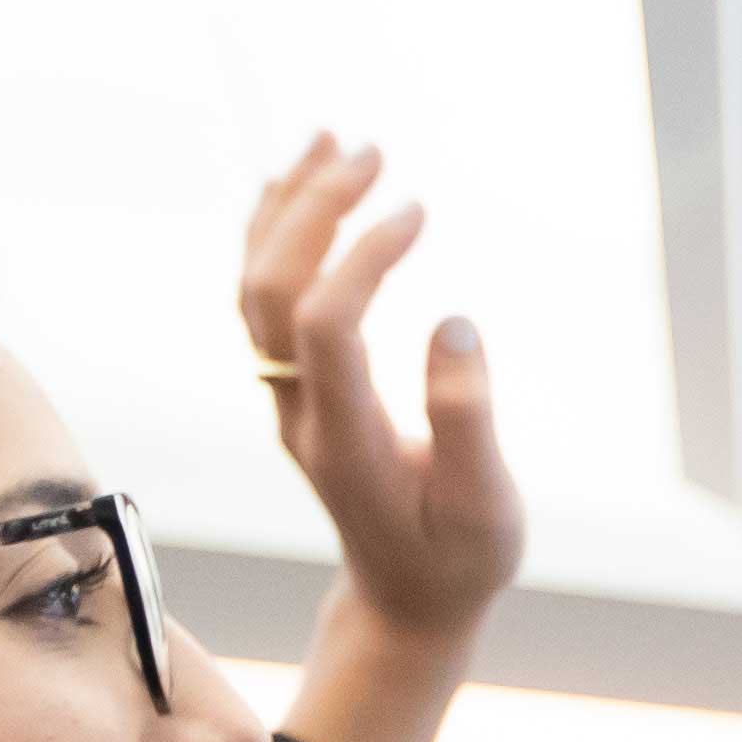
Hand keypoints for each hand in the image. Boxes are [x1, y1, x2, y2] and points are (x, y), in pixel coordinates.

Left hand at [239, 134, 525, 640]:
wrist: (407, 600)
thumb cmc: (460, 558)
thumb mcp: (486, 508)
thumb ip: (468, 422)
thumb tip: (457, 324)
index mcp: (347, 441)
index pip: (326, 326)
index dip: (361, 259)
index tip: (417, 210)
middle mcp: (301, 414)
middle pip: (271, 294)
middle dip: (312, 212)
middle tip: (370, 151)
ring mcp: (288, 399)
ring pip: (254, 289)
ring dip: (285, 210)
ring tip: (330, 140)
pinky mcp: (295, 386)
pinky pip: (262, 299)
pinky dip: (276, 234)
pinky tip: (299, 184)